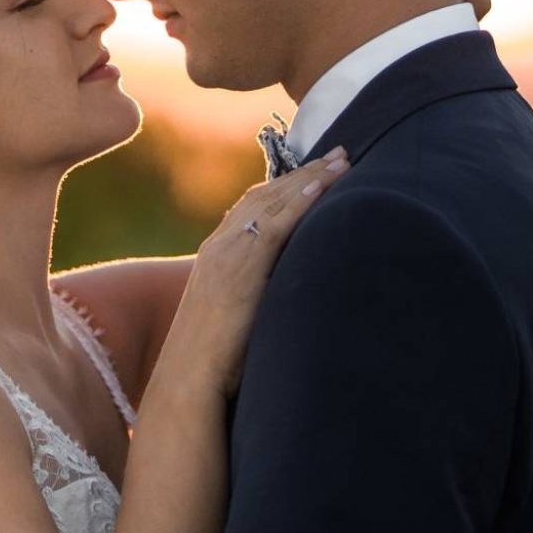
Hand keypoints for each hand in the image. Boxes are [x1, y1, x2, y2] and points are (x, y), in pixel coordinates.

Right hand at [161, 147, 351, 398]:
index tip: (317, 171)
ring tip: (342, 160)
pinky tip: (324, 185)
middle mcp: (220, 245)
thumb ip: (258, 296)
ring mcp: (227, 252)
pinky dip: (301, 200)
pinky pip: (275, 222)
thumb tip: (292, 296)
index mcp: (217, 256)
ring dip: (311, 177)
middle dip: (305, 172)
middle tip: (340, 153)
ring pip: (274, 201)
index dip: (287, 185)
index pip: (254, 207)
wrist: (189, 379)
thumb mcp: (238, 318)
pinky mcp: (239, 265)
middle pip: (266, 195)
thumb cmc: (215, 363)